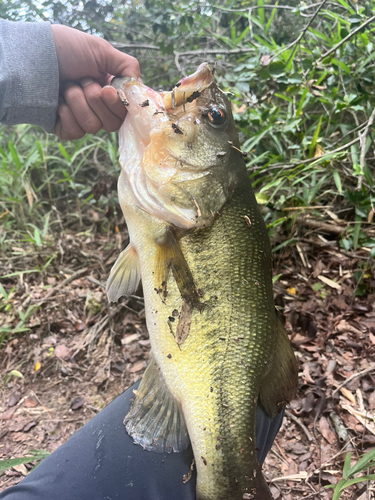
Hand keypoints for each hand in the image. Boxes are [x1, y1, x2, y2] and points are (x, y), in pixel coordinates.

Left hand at [51, 25, 140, 139]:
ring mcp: (80, 118)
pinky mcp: (64, 128)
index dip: (119, 104)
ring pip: (93, 126)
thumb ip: (128, 66)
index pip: (126, 111)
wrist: (33, 56)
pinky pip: (76, 132)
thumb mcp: (101, 50)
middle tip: (84, 81)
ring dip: (79, 102)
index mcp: (108, 90)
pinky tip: (58, 101)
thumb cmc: (65, 49)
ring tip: (67, 86)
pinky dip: (67, 113)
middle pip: (112, 123)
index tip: (109, 89)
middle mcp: (96, 107)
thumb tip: (140, 87)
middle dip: (97, 100)